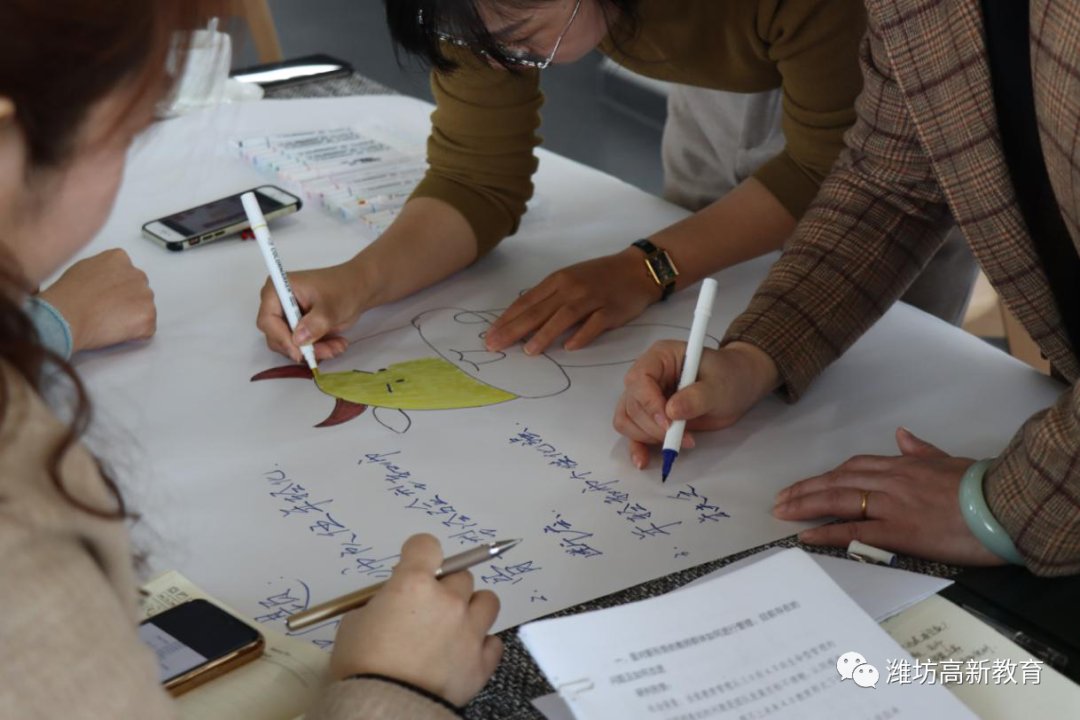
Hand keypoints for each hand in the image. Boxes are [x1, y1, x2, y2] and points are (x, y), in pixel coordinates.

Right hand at [38, 249, 155, 352]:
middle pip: (139, 292)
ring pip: (145, 310)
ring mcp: (145, 295)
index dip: (117, 291)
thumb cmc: (67, 296)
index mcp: (120, 259)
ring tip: (108, 321)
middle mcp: (137, 274)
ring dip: (132, 318)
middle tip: (107, 312)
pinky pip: (147, 329)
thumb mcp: (83, 269)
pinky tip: (116, 331)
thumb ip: (103, 271)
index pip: (127, 275)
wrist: (66, 315)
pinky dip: (136, 334)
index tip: (107, 298)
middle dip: (127, 303)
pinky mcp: (148, 315)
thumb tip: (107, 281)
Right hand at [255, 262, 364, 362]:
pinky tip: (336, 344)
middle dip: (302, 348)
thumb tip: (298, 339)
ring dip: (315, 351)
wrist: (357, 289)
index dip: (282, 338)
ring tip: (338, 345)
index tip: (299, 352)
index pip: (268, 320)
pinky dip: (319, 350)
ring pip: (291, 346)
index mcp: (278, 290)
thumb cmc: (343, 288)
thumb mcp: (331, 306)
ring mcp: (287, 318)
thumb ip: (315, 323)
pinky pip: (301, 348)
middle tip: (327, 350)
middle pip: (277, 337)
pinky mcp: (297, 330)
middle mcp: (277, 305)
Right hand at [329, 534, 502, 706]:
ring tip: (454, 626)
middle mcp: (449, 601)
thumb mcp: (355, 623)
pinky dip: (481, 645)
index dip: (419, 553)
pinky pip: (493, 642)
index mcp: (414, 584)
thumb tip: (392, 602)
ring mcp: (470, 631)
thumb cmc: (361, 665)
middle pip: (461, 575)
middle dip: (445, 587)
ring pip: (487, 601)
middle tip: (427, 608)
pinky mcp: (482, 662)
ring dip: (472, 608)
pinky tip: (464, 654)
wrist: (383, 708)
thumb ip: (380, 603)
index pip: (427, 545)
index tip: (413, 564)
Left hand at [485, 248, 660, 354]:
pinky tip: (569, 347)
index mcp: (558, 280)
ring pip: (563, 317)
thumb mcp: (570, 279)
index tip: (489, 334)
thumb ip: (549, 298)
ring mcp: (592, 298)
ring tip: (528, 351)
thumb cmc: (600, 276)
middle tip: (495, 345)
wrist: (637, 269)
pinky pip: (594, 324)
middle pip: (538, 310)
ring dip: (544, 334)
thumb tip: (522, 319)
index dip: (507, 319)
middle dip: (514, 329)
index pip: (526, 302)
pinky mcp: (611, 310)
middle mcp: (571, 288)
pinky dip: (582, 335)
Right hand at [613, 341, 778, 468]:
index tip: (669, 422)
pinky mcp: (650, 417)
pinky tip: (644, 460)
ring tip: (677, 442)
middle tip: (681, 436)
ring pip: (627, 419)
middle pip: (631, 403)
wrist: (737, 387)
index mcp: (660, 357)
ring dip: (647, 437)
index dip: (649, 403)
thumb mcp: (719, 385)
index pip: (639, 379)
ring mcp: (646, 397)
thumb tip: (671, 412)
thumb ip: (696, 397)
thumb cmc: (729, 377)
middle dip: (652, 425)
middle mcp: (647, 375)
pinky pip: (633, 433)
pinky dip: (637, 447)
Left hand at [773, 428, 1004, 566]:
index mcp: (904, 465)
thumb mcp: (950, 460)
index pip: (854, 467)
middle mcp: (891, 481)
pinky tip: (806, 535)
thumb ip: (922, 450)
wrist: (1005, 506)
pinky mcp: (898, 530)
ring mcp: (892, 505)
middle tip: (780, 499)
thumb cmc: (984, 486)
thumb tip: (903, 435)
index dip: (826, 476)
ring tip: (782, 512)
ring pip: (838, 500)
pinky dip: (826, 531)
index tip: (807, 483)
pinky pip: (853, 530)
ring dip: (805, 505)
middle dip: (805, 489)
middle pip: (837, 481)